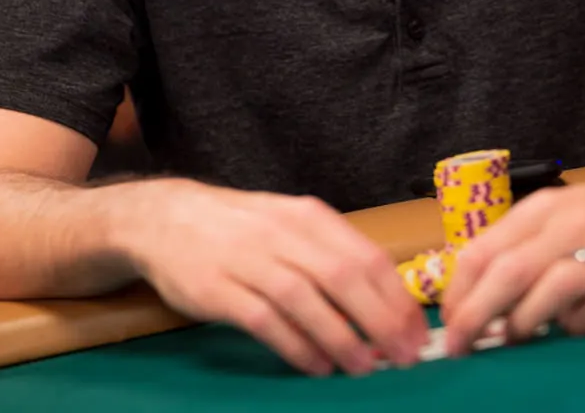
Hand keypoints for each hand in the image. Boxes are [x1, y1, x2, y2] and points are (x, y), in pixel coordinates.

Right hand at [115, 178, 427, 376]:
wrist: (168, 217)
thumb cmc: (241, 228)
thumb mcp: (290, 224)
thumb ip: (331, 255)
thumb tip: (384, 302)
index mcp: (308, 216)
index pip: (366, 256)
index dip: (396, 298)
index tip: (416, 333)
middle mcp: (282, 233)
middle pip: (343, 276)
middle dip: (380, 320)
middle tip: (403, 358)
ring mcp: (248, 259)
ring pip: (306, 298)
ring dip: (341, 337)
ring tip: (364, 368)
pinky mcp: (218, 288)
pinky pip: (264, 320)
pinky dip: (295, 345)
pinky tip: (316, 366)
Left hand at [441, 165, 584, 354]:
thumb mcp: (557, 215)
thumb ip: (519, 248)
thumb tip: (471, 296)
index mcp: (545, 208)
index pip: (487, 247)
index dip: (460, 290)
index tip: (446, 323)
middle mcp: (575, 222)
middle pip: (513, 271)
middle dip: (479, 314)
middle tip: (460, 345)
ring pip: (556, 289)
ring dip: (528, 321)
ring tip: (517, 335)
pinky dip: (581, 324)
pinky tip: (575, 323)